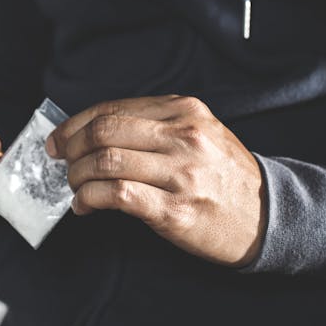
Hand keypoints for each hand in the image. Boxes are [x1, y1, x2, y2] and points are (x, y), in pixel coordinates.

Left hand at [46, 95, 265, 266]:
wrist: (268, 216)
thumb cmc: (222, 174)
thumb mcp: (197, 132)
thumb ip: (151, 125)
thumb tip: (90, 131)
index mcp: (184, 110)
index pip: (112, 109)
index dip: (74, 124)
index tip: (57, 138)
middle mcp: (183, 136)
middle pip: (103, 131)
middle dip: (70, 147)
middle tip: (61, 162)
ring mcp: (181, 173)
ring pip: (106, 162)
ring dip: (77, 175)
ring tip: (74, 186)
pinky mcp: (175, 210)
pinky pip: (117, 195)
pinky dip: (89, 198)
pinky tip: (84, 205)